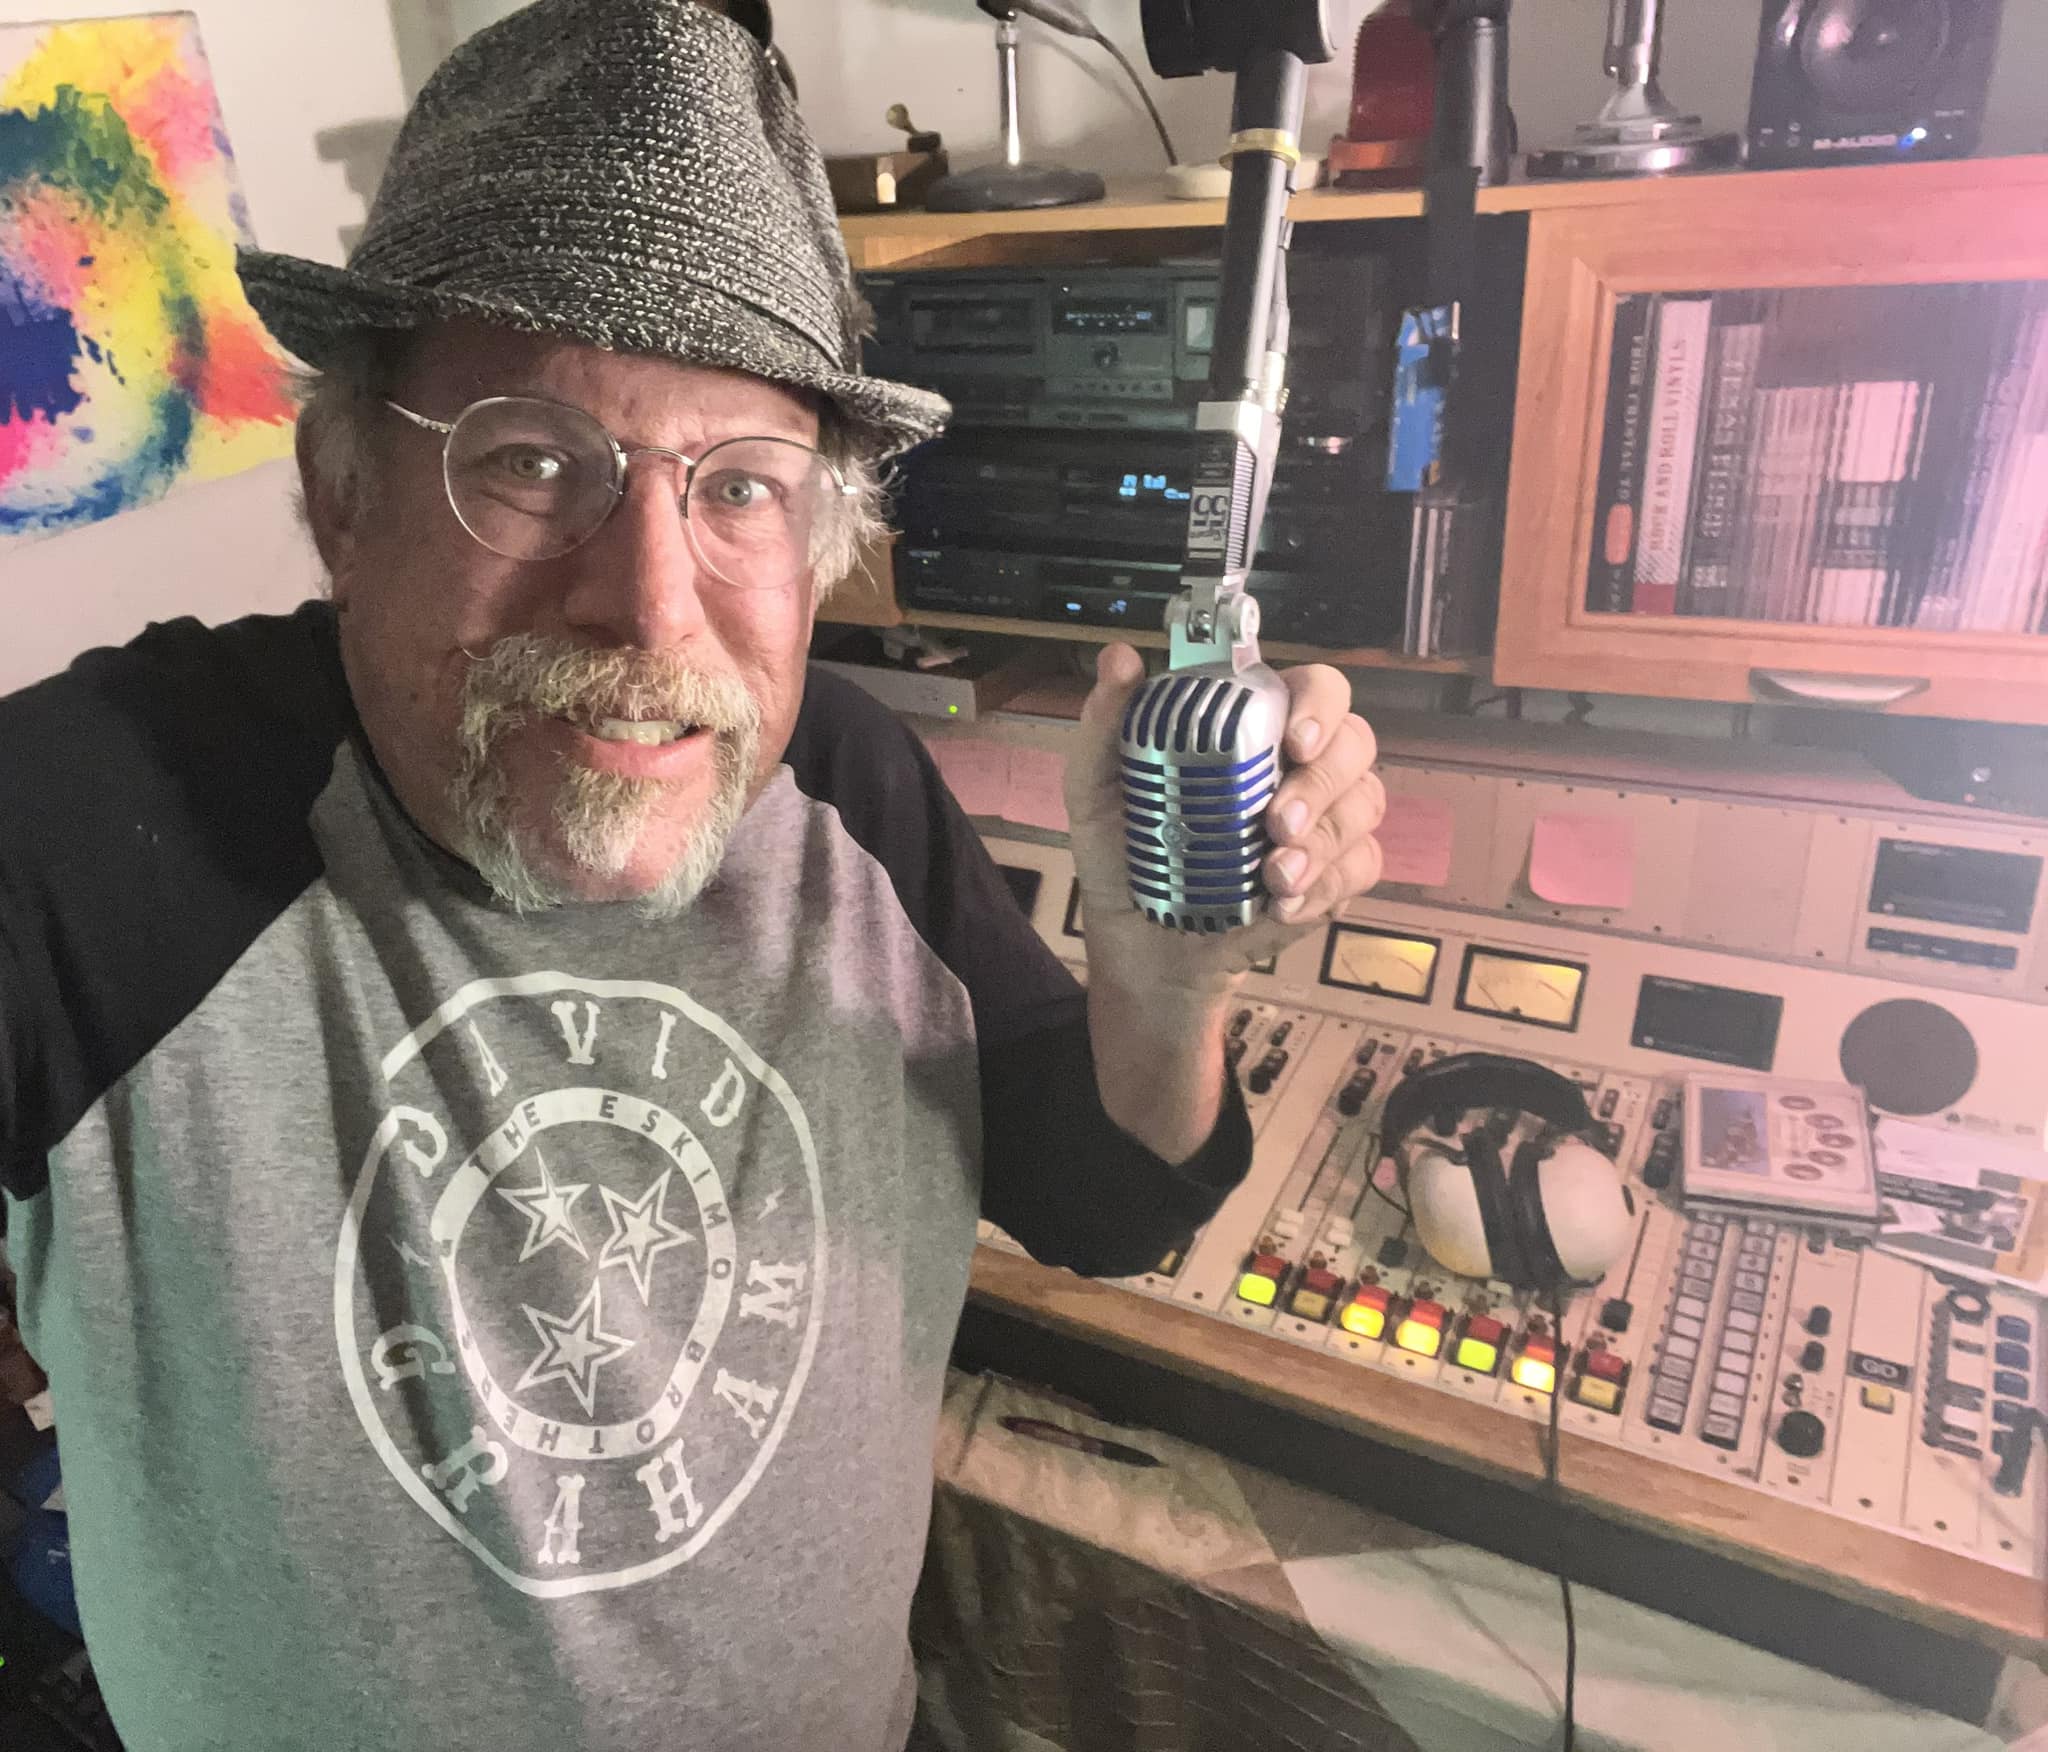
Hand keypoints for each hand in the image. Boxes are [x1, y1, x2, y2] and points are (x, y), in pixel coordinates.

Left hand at [1065, 643, 1386, 999]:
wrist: (1141, 946)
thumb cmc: (1127, 855)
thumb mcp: (1098, 790)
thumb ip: (1106, 725)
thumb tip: (1120, 657)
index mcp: (1253, 727)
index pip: (1316, 688)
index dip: (1319, 705)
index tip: (1293, 741)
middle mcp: (1299, 764)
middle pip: (1355, 743)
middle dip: (1321, 784)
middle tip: (1275, 824)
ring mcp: (1323, 820)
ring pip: (1364, 804)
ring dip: (1323, 841)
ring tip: (1274, 878)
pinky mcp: (1333, 877)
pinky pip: (1362, 866)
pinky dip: (1327, 886)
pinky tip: (1283, 907)